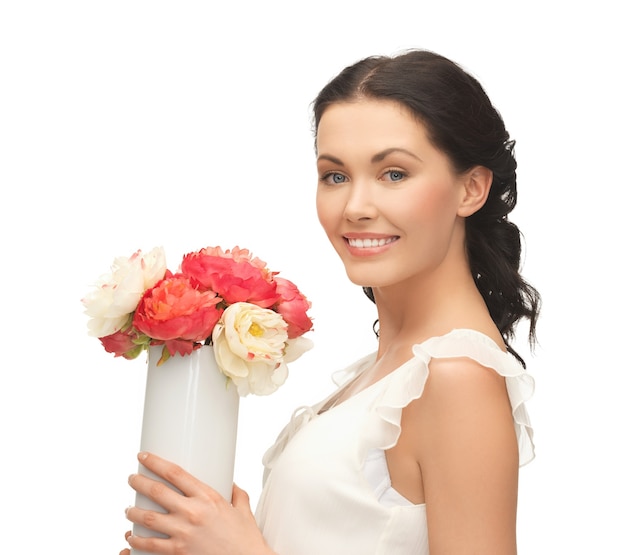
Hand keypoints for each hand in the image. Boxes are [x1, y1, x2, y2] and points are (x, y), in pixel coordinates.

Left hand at [124, 452, 273, 554]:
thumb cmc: (246, 539)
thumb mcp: (243, 509)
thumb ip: (236, 493)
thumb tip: (231, 484)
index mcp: (208, 497)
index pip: (175, 473)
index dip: (155, 462)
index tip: (144, 456)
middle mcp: (192, 512)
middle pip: (156, 492)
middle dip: (139, 482)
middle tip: (132, 479)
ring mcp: (183, 533)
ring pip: (147, 518)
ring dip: (133, 512)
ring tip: (129, 509)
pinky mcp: (178, 552)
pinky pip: (149, 545)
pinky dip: (136, 540)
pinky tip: (131, 536)